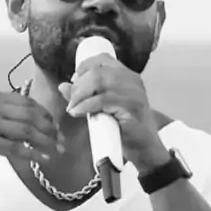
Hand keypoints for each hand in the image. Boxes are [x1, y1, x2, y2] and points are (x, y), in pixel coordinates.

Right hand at [0, 89, 62, 172]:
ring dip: (45, 142)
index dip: (45, 115)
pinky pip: (16, 148)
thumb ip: (4, 112)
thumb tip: (35, 120)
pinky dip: (33, 154)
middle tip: (61, 141)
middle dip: (50, 129)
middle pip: (30, 116)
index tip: (56, 127)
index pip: (27, 102)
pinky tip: (42, 159)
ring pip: (26, 132)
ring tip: (56, 151)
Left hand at [58, 53, 169, 171]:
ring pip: (99, 82)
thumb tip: (63, 86)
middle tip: (71, 99)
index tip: (74, 80)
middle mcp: (133, 81)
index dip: (84, 66)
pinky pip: (102, 100)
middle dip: (79, 84)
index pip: (104, 59)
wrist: (146, 150)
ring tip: (73, 107)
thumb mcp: (105, 108)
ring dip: (80, 94)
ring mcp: (133, 94)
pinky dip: (86, 105)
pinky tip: (78, 112)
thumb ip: (87, 96)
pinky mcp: (131, 108)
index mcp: (128, 77)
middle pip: (98, 71)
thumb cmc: (127, 130)